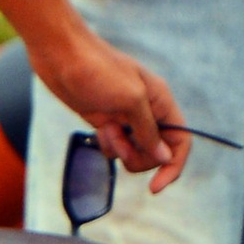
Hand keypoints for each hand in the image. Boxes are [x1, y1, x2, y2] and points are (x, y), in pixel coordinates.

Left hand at [29, 17, 191, 194]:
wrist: (62, 56)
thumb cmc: (98, 70)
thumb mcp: (130, 98)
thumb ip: (149, 130)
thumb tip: (165, 157)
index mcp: (160, 101)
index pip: (180, 140)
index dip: (173, 166)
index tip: (155, 188)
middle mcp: (147, 111)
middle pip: (156, 152)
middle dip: (137, 155)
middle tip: (118, 139)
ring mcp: (126, 118)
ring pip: (134, 152)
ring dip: (119, 149)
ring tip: (106, 128)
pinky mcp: (107, 121)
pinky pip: (115, 148)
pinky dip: (107, 145)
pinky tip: (98, 127)